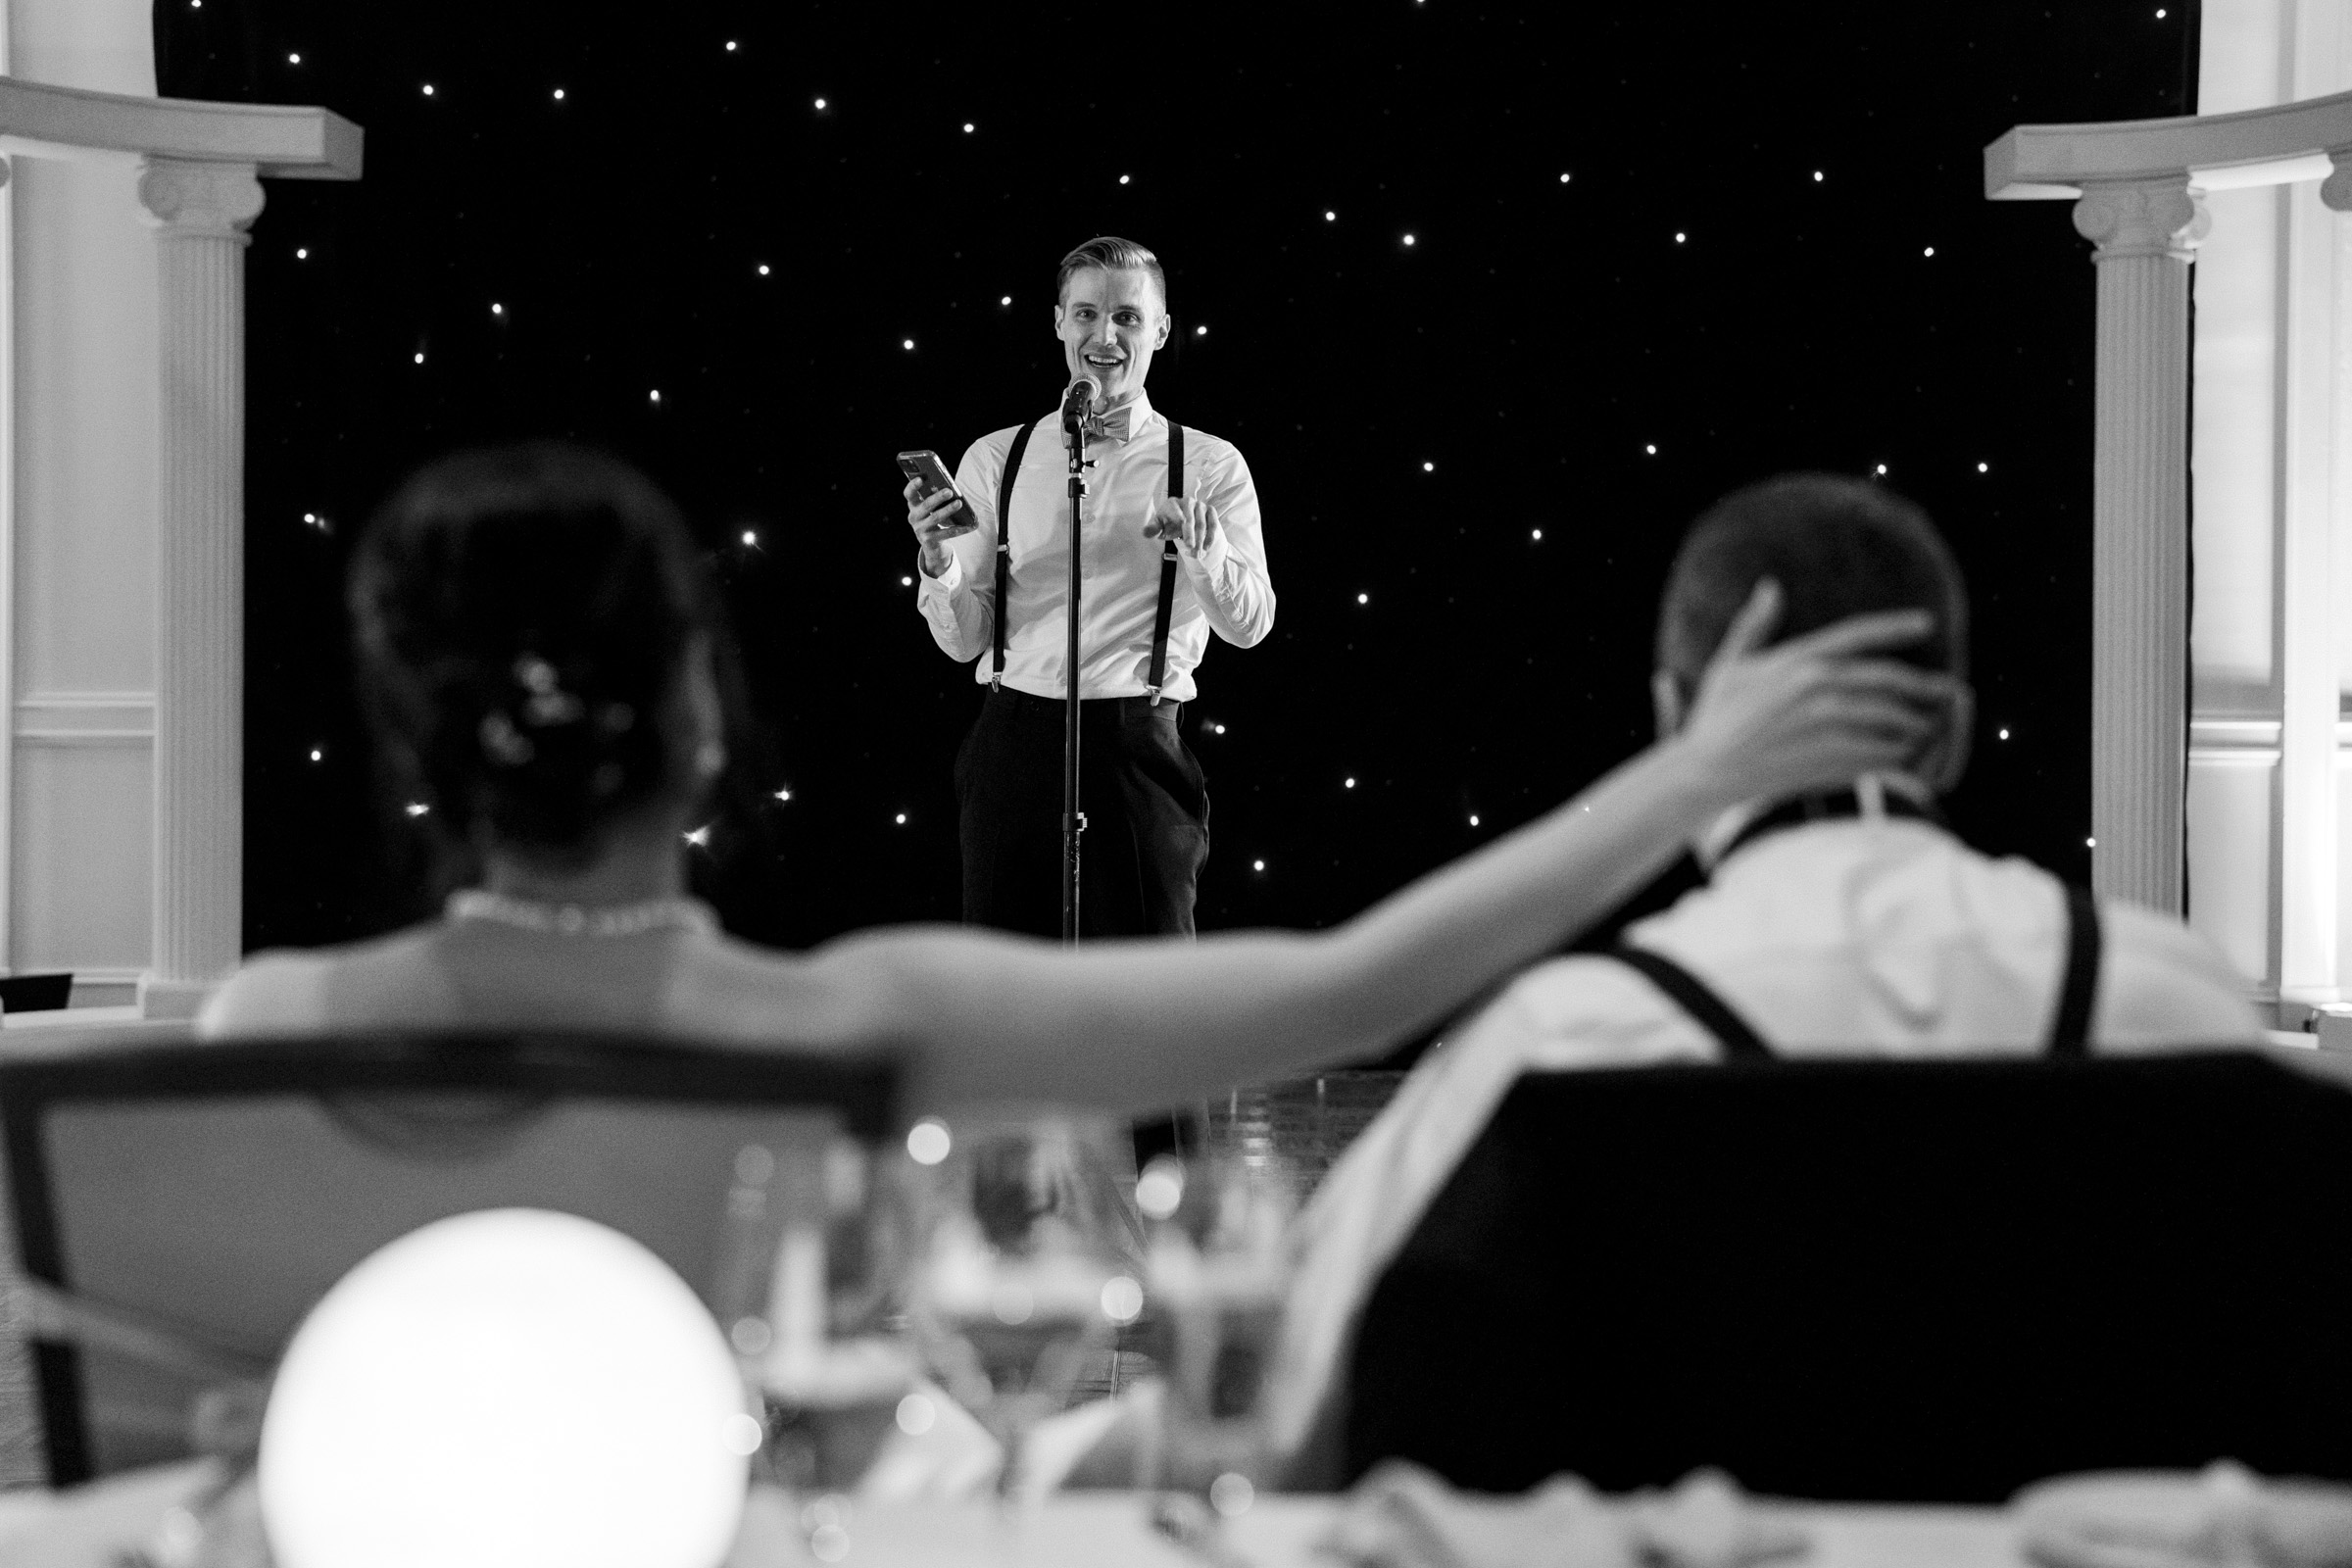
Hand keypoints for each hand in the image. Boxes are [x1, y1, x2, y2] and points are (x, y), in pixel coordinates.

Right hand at [904, 476, 977, 577]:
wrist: (932, 545)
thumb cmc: (934, 519)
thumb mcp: (932, 509)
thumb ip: (937, 499)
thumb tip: (952, 488)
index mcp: (914, 506)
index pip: (909, 494)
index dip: (913, 486)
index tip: (920, 478)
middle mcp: (914, 517)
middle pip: (926, 505)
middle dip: (937, 497)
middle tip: (949, 491)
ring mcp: (920, 529)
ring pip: (935, 518)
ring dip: (948, 510)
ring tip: (959, 503)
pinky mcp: (929, 540)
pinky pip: (946, 533)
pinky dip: (959, 529)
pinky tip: (970, 526)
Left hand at [1145, 495, 1221, 555]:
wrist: (1180, 519)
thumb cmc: (1168, 523)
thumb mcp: (1158, 526)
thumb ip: (1152, 529)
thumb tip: (1145, 532)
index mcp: (1173, 503)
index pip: (1179, 516)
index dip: (1183, 530)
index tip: (1187, 543)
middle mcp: (1188, 501)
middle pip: (1192, 521)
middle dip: (1193, 538)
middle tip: (1193, 551)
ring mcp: (1200, 505)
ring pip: (1203, 524)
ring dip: (1201, 541)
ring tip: (1198, 554)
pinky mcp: (1210, 511)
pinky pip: (1213, 524)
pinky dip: (1211, 537)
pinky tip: (1206, 548)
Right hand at [1678, 580, 1959, 807]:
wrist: (1705, 771)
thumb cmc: (1715, 718)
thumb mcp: (1730, 665)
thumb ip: (1753, 624)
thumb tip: (1770, 586)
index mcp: (1795, 660)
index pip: (1857, 634)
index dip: (1895, 626)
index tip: (1926, 623)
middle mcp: (1813, 686)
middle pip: (1886, 678)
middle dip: (1922, 684)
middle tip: (1945, 688)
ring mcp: (1824, 722)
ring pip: (1890, 715)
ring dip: (1915, 721)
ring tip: (1928, 726)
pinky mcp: (1829, 756)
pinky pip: (1881, 750)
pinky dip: (1900, 751)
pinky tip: (1907, 753)